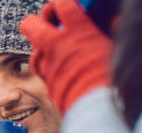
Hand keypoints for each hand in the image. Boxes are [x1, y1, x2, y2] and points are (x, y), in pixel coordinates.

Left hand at [20, 0, 111, 114]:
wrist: (97, 106)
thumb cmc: (111, 75)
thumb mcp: (113, 49)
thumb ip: (109, 34)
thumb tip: (116, 23)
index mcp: (77, 32)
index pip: (63, 6)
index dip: (61, 2)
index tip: (64, 3)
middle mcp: (56, 45)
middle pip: (32, 24)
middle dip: (36, 20)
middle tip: (47, 21)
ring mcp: (47, 63)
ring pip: (33, 48)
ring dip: (40, 45)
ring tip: (51, 44)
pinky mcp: (45, 79)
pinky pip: (39, 66)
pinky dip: (44, 62)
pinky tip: (53, 62)